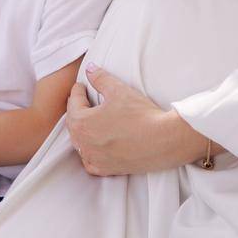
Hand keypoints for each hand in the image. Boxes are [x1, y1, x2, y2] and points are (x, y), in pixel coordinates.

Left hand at [67, 64, 207, 175]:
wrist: (164, 140)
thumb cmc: (140, 114)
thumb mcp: (119, 90)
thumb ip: (100, 78)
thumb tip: (90, 68)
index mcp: (82, 123)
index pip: (74, 103)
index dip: (77, 91)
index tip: (81, 86)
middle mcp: (83, 143)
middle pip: (74, 124)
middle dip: (76, 110)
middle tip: (81, 101)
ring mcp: (94, 158)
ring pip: (80, 144)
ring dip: (81, 132)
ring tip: (88, 121)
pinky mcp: (107, 169)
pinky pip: (90, 162)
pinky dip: (89, 154)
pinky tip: (95, 148)